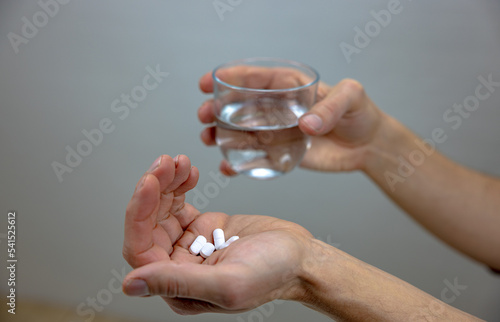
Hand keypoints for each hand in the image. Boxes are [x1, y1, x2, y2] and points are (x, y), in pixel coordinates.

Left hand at [122, 154, 313, 314]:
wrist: (301, 256)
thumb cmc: (273, 273)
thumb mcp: (228, 282)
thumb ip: (178, 283)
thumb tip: (131, 284)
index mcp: (178, 288)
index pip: (141, 251)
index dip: (139, 216)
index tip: (150, 183)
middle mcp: (178, 267)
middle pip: (149, 225)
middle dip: (153, 191)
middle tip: (165, 162)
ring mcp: (189, 245)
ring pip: (161, 211)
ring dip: (165, 183)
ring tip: (178, 161)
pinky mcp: (202, 226)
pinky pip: (178, 203)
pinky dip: (179, 184)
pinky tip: (188, 170)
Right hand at [198, 67, 384, 172]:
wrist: (368, 146)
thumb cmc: (361, 114)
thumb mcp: (351, 98)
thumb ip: (330, 108)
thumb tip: (305, 125)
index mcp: (290, 86)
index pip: (254, 78)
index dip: (229, 78)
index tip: (207, 83)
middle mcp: (278, 108)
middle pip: (240, 105)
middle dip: (217, 108)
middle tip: (204, 116)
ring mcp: (277, 131)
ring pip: (241, 131)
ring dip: (221, 134)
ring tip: (209, 139)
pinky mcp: (281, 153)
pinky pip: (255, 157)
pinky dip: (239, 163)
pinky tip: (228, 167)